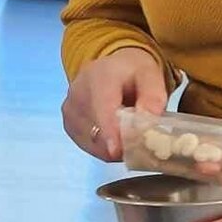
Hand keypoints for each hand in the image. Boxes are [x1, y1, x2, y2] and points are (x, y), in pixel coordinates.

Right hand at [62, 46, 166, 160]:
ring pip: (93, 143)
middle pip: (98, 131)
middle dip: (121, 143)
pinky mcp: (68, 126)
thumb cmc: (131, 72)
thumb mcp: (150, 75)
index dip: (109, 132)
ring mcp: (70, 113)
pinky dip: (105, 148)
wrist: (108, 69)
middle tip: (142, 141)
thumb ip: (153, 96)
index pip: (102, 109)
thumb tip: (149, 123)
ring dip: (114, 147)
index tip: (117, 152)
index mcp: (99, 78)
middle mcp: (77, 95)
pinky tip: (115, 136)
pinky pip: (89, 146)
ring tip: (128, 133)